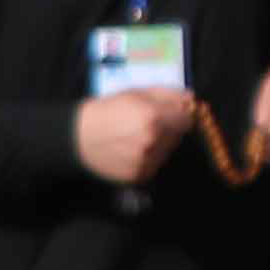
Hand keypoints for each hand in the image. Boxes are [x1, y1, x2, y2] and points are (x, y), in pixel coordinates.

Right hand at [71, 88, 192, 183]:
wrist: (78, 137)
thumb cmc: (108, 110)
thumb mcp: (137, 93)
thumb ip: (168, 95)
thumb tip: (191, 99)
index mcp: (154, 117)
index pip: (187, 120)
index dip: (180, 115)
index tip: (172, 114)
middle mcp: (153, 141)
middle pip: (178, 136)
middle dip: (169, 129)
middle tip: (148, 124)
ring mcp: (146, 160)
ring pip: (167, 151)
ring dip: (160, 144)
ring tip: (136, 137)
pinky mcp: (138, 175)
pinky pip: (154, 165)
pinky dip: (149, 158)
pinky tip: (132, 150)